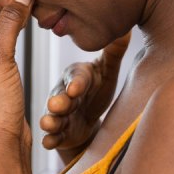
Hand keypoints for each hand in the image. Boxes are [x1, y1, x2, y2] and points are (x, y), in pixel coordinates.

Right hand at [39, 31, 131, 152]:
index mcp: (76, 78)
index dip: (76, 84)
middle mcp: (62, 94)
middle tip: (57, 105)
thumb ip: (113, 53)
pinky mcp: (58, 133)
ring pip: (52, 116)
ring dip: (50, 121)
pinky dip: (50, 140)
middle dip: (59, 102)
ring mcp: (58, 114)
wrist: (87, 117)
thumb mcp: (107, 72)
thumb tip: (124, 30)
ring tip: (49, 124)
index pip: (76, 78)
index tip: (76, 89)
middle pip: (60, 97)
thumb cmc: (96, 90)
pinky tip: (49, 143)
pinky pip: (52, 136)